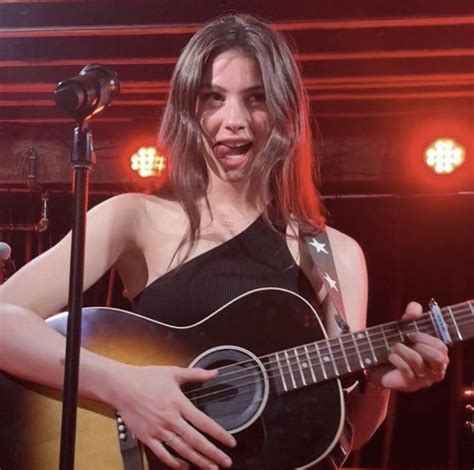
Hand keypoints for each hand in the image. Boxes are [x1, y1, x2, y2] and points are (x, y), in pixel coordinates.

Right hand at [110, 364, 235, 468]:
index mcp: (178, 403)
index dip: (219, 434)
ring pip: (181, 450)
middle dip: (213, 453)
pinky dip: (175, 462)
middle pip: (195, 440)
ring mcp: (158, 430)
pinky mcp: (147, 437)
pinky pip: (163, 454)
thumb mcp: (174, 372)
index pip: (203, 422)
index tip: (230, 442)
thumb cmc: (147, 377)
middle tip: (226, 462)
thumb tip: (214, 372)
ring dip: (198, 460)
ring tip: (211, 468)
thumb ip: (196, 374)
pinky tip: (185, 466)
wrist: (122, 386)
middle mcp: (170, 419)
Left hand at [366, 302, 449, 391]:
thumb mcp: (403, 328)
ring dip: (402, 350)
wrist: (377, 365)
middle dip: (418, 345)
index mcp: (437, 356)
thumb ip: (410, 316)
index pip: (442, 348)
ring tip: (392, 347)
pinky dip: (396, 360)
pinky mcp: (410, 385)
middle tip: (402, 340)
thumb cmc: (396, 346)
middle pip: (438, 358)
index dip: (427, 338)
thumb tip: (415, 307)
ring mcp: (424, 380)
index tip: (410, 333)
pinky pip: (407, 371)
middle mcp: (434, 370)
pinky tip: (390, 356)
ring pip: (419, 363)